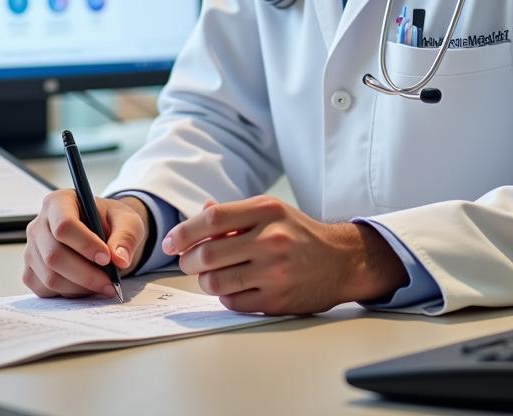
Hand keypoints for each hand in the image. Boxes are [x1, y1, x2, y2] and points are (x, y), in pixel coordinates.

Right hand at [23, 189, 148, 298]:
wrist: (103, 234)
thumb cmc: (112, 223)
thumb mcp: (128, 221)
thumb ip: (126, 236)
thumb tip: (120, 259)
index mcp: (60, 202)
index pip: (64, 225)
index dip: (85, 244)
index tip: (107, 258)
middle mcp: (39, 224)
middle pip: (54, 255)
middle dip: (85, 274)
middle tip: (110, 281)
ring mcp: (32, 249)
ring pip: (50, 277)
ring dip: (80, 287)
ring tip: (103, 284)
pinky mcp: (31, 271)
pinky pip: (45, 290)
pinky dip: (70, 294)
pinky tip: (87, 286)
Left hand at [162, 196, 408, 315]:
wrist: (341, 260)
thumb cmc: (298, 232)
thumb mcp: (271, 210)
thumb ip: (234, 213)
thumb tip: (199, 214)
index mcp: (267, 211)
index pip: (212, 220)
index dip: (184, 232)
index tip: (170, 242)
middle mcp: (271, 239)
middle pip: (208, 255)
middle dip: (188, 261)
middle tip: (188, 261)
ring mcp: (275, 272)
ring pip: (216, 282)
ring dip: (204, 280)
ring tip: (210, 275)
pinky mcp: (278, 300)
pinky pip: (233, 302)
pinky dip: (225, 296)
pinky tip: (233, 286)